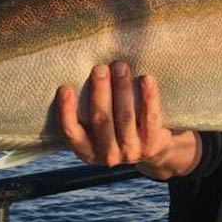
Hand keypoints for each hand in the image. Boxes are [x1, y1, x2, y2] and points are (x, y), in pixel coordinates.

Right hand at [56, 61, 200, 178]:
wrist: (155, 149)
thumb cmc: (118, 126)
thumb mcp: (99, 127)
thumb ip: (88, 108)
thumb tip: (78, 70)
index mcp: (87, 150)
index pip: (71, 132)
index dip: (66, 111)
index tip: (65, 87)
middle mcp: (107, 154)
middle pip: (101, 120)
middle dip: (100, 92)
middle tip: (99, 68)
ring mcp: (130, 151)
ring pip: (125, 117)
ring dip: (122, 89)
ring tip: (120, 67)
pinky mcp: (152, 144)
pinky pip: (150, 118)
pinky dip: (149, 97)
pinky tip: (147, 79)